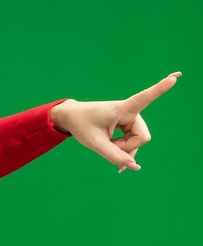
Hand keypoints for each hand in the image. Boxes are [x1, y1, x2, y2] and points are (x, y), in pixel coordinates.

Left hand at [49, 72, 180, 171]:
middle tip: (108, 145)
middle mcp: (130, 112)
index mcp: (122, 109)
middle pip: (142, 138)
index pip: (144, 98)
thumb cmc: (82, 125)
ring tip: (106, 142)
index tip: (173, 78)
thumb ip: (114, 156)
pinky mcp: (128, 125)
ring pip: (138, 142)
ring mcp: (130, 119)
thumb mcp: (95, 143)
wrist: (72, 118)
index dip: (159, 89)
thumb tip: (135, 167)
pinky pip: (133, 143)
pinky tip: (113, 149)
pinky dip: (122, 148)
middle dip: (127, 148)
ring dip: (122, 148)